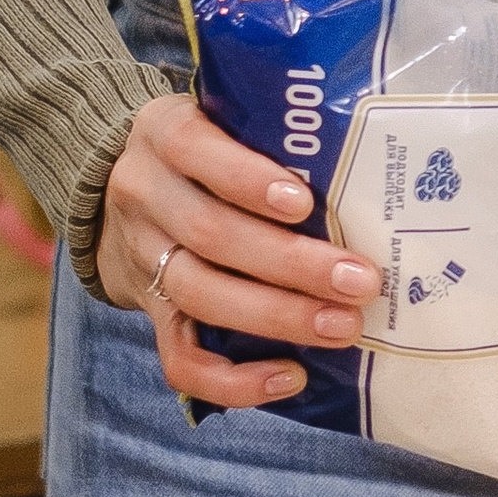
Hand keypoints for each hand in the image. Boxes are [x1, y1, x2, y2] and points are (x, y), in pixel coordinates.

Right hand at [96, 88, 383, 408]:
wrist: (125, 192)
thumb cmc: (207, 149)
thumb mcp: (221, 118)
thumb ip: (272, 132)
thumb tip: (373, 164)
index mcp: (163, 133)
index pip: (193, 150)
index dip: (246, 180)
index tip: (304, 204)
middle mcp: (145, 195)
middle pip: (210, 234)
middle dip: (290, 263)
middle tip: (360, 281)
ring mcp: (142, 258)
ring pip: (200, 295)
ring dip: (277, 317)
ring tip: (343, 327)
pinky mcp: (150, 313)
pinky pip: (179, 357)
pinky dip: (235, 378)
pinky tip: (291, 376)